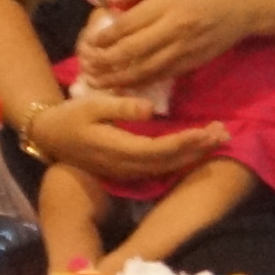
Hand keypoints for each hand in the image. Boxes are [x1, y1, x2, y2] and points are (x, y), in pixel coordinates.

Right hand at [32, 94, 229, 184]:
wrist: (50, 136)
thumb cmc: (71, 117)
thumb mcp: (91, 104)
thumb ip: (121, 107)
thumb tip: (151, 109)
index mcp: (119, 149)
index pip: (160, 149)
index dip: (186, 142)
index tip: (208, 131)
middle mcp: (127, 165)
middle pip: (169, 161)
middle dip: (198, 149)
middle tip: (224, 133)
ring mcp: (128, 170)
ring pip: (167, 167)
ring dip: (193, 154)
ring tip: (217, 138)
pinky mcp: (128, 169)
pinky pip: (160, 167)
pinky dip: (180, 158)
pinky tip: (196, 148)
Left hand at [86, 0, 274, 88]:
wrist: (248, 3)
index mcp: (168, 3)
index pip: (128, 24)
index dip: (105, 36)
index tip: (90, 42)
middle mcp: (174, 29)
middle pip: (132, 51)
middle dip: (106, 61)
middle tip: (88, 66)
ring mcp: (184, 49)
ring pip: (145, 69)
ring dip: (119, 78)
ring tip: (99, 81)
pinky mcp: (193, 63)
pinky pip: (162, 76)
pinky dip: (141, 83)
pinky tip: (125, 86)